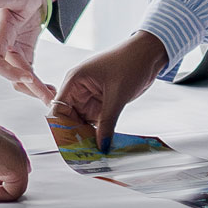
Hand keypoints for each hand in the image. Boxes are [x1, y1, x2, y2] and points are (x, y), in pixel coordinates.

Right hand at [0, 0, 55, 102]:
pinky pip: (28, 74)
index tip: (27, 76)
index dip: (7, 71)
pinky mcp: (24, 55)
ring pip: (19, 78)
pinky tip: (49, 91)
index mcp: (0, 33)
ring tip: (50, 97)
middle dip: (26, 86)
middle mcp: (4, 46)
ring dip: (33, 90)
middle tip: (46, 96)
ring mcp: (14, 52)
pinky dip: (37, 84)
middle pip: (10, 73)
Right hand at [54, 32, 170, 151]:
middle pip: (69, 119)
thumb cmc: (131, 61)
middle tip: (84, 154)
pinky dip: (99, 132)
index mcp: (75, 81)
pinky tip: (103, 143)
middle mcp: (79, 90)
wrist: (149, 53)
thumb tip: (101, 145)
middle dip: (75, 136)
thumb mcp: (118, 95)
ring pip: (82, 122)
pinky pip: (96, 121)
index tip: (70, 146)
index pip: (58, 110)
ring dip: (87, 136)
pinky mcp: (102, 102)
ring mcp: (90, 96)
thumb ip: (107, 123)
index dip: (61, 129)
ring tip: (94, 153)